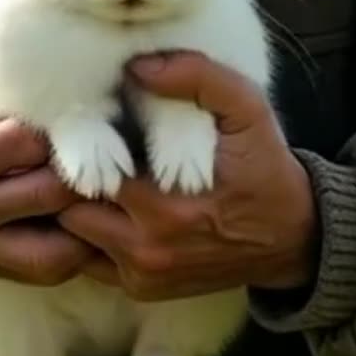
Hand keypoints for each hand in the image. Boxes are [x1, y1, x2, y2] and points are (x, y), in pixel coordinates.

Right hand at [0, 57, 93, 284]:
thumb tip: (43, 58)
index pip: (30, 143)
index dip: (64, 122)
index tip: (85, 105)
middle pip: (52, 192)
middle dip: (86, 166)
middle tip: (110, 143)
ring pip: (60, 244)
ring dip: (89, 216)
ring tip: (106, 183)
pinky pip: (48, 268)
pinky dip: (78, 246)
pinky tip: (90, 216)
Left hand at [58, 50, 318, 301]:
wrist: (292, 238)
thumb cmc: (265, 167)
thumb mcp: (248, 110)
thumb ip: (200, 79)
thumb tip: (139, 66)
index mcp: (164, 206)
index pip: (83, 174)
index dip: (73, 144)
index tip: (77, 121)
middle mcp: (146, 248)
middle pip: (67, 209)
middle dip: (63, 177)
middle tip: (70, 144)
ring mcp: (141, 274)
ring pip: (71, 238)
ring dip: (71, 206)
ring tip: (81, 172)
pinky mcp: (142, 289)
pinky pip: (88, 262)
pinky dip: (87, 236)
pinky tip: (102, 205)